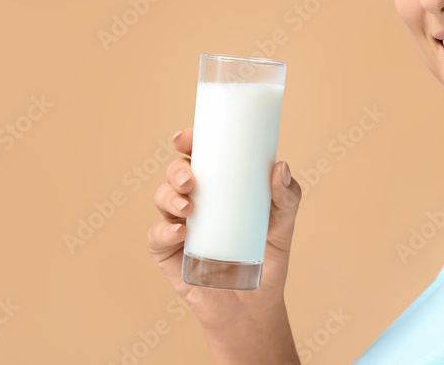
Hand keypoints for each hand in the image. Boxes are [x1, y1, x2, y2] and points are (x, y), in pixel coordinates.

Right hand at [146, 127, 302, 361]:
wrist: (254, 305)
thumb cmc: (267, 256)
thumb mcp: (282, 223)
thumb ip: (286, 197)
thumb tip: (281, 166)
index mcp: (220, 185)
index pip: (200, 155)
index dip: (189, 141)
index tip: (186, 137)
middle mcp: (196, 200)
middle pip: (176, 172)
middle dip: (176, 169)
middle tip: (191, 179)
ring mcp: (179, 225)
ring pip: (162, 198)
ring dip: (169, 197)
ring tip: (188, 208)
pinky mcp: (168, 253)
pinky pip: (156, 236)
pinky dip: (163, 230)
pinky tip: (179, 232)